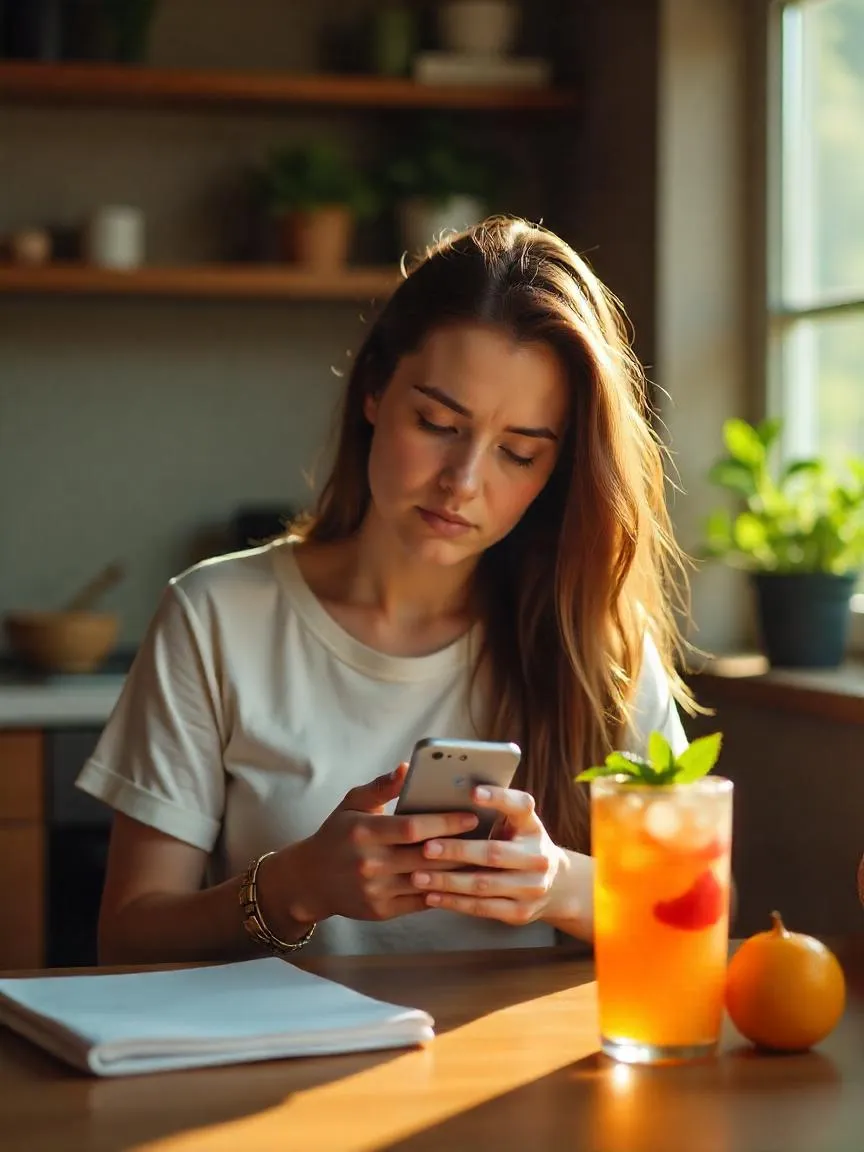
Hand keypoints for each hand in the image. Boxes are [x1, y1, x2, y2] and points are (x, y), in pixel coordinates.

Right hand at [263, 764, 477, 929]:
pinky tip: (462, 880)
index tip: (471, 816)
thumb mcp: (352, 804)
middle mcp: (370, 863)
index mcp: (364, 832)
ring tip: (483, 858)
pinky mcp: (381, 911)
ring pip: (427, 881)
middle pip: (425, 856)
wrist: (310, 880)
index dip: (444, 822)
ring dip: (457, 871)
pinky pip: (420, 901)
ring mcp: (376, 890)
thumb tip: (407, 767)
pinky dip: (443, 890)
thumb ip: (381, 787)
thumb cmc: (337, 835)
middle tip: (489, 837)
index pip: (412, 827)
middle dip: (460, 847)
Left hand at [409, 785, 563, 925]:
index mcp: (532, 825)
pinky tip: (431, 896)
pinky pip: (482, 908)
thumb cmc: (520, 843)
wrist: (556, 885)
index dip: (498, 797)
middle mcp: (538, 856)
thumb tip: (450, 792)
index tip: (472, 792)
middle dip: (457, 851)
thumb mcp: (517, 822)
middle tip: (426, 848)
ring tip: (418, 876)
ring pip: (483, 885)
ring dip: (447, 881)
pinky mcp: (520, 912)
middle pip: (494, 853)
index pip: (520, 805)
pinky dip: (454, 902)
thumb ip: (494, 809)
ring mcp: (532, 888)